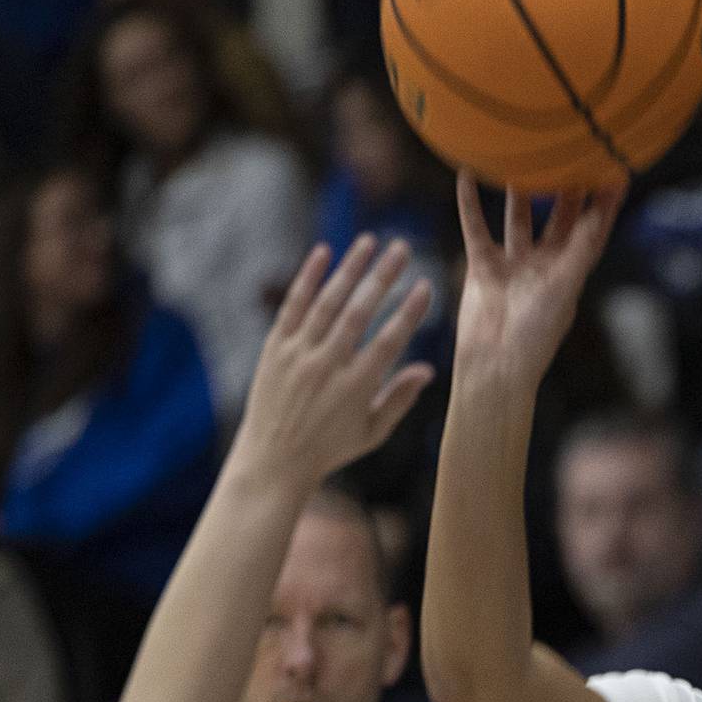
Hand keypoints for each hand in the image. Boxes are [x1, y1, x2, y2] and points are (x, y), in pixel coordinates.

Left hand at [238, 235, 434, 486]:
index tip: (424, 286)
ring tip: (369, 241)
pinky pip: (293, 306)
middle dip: (383, 276)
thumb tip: (428, 369)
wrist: (273, 460)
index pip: (389, 341)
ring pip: (327, 302)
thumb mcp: (371, 432)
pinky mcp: (275, 349)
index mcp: (356, 389)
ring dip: (350, 268)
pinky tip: (323, 252)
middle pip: (360, 312)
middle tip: (402, 247)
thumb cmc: (329, 449)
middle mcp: (327, 367)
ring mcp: (298, 356)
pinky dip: (308, 278)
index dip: (409, 312)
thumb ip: (399, 399)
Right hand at [452, 173, 622, 399]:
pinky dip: (470, 203)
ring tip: (518, 152)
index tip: (613, 166)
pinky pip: (476, 227)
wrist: (495, 365)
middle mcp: (544, 264)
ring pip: (518, 217)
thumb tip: (601, 211)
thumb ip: (580, 248)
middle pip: (558, 216)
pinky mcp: (483, 267)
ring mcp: (513, 264)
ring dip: (518, 189)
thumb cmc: (536, 335)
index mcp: (570, 271)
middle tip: (567, 146)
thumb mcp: (564, 288)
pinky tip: (467, 173)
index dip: (603, 201)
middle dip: (564, 186)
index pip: (592, 228)